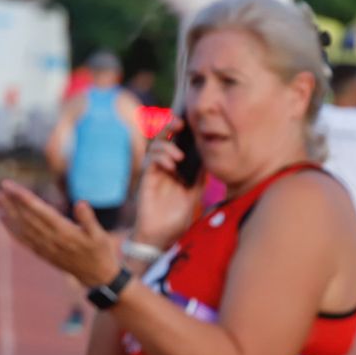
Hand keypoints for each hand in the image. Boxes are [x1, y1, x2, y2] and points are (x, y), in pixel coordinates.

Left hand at [0, 179, 117, 286]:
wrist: (96, 276)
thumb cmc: (100, 251)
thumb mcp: (100, 235)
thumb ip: (89, 219)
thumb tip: (81, 203)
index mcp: (65, 232)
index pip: (40, 211)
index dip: (24, 198)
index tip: (10, 186)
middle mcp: (51, 239)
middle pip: (28, 218)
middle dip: (13, 202)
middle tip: (2, 187)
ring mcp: (45, 248)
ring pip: (23, 228)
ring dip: (10, 213)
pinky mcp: (43, 253)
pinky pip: (24, 240)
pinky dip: (13, 229)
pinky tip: (4, 219)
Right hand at [132, 118, 204, 248]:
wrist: (163, 236)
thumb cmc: (178, 216)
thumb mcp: (195, 193)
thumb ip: (200, 175)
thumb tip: (209, 156)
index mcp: (176, 167)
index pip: (177, 140)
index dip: (180, 128)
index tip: (190, 118)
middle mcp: (163, 166)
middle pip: (164, 138)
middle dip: (170, 127)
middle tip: (180, 123)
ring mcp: (154, 172)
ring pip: (155, 147)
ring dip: (167, 147)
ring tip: (179, 157)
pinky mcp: (146, 180)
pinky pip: (150, 161)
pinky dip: (160, 159)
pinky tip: (171, 165)